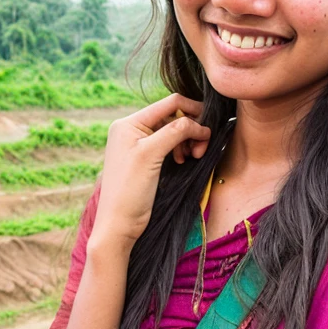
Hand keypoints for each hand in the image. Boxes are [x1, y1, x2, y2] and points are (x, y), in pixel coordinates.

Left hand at [92, 93, 210, 246]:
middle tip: (201, 149)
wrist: (119, 225)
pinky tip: (184, 161)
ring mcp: (139, 145)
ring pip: (173, 131)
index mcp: (129, 123)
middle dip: (191, 130)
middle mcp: (132, 130)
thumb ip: (174, 131)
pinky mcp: (146, 159)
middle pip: (173, 117)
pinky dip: (181, 150)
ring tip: (194, 156)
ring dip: (188, 140)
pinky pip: (169, 145)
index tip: (209, 127)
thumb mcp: (151, 154)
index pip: (169, 103)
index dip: (193, 110)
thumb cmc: (129, 191)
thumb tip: (198, 122)